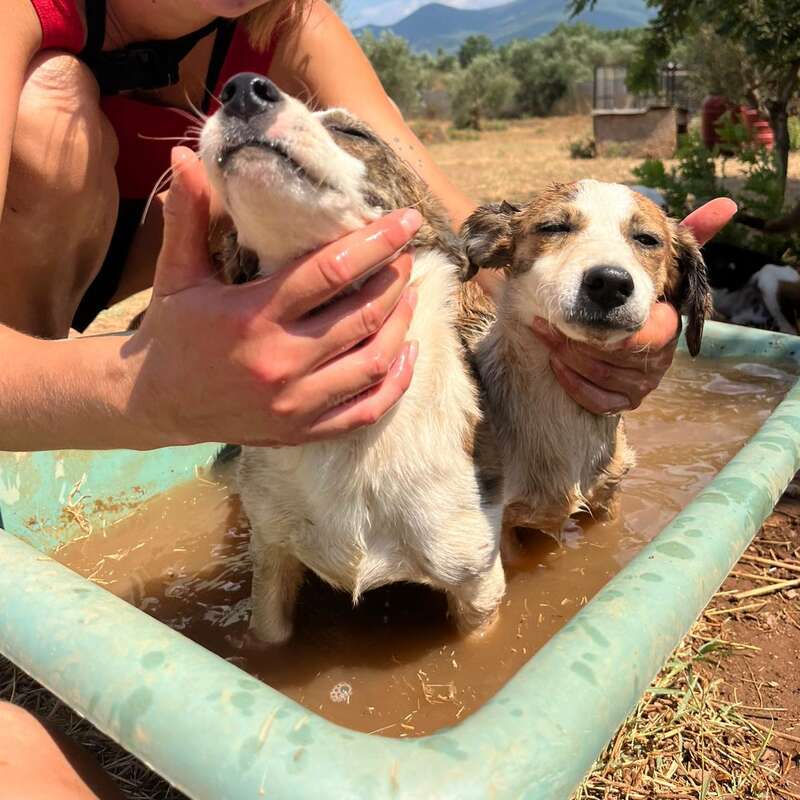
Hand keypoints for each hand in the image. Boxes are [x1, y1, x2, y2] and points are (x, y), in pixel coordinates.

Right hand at [124, 147, 420, 446]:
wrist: (153, 404)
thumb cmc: (171, 332)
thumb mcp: (175, 274)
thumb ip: (188, 215)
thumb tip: (186, 154)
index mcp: (253, 316)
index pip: (331, 270)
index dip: (377, 242)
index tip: (406, 220)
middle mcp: (281, 362)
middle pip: (363, 314)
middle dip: (395, 279)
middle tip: (408, 255)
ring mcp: (295, 403)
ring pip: (373, 362)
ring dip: (402, 325)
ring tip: (412, 295)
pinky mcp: (303, 430)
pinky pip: (366, 410)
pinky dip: (396, 382)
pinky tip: (407, 352)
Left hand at [532, 198, 737, 414]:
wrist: (603, 325)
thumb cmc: (628, 287)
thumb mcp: (652, 259)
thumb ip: (687, 237)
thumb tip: (726, 205)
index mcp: (667, 326)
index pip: (643, 334)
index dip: (607, 323)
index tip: (569, 299)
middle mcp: (659, 358)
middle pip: (615, 359)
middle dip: (576, 338)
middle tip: (542, 317)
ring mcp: (641, 383)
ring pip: (602, 379)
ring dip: (565, 356)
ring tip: (540, 330)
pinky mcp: (621, 402)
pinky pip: (598, 402)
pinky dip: (573, 384)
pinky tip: (553, 364)